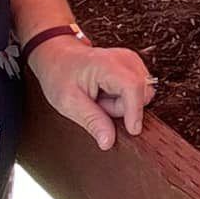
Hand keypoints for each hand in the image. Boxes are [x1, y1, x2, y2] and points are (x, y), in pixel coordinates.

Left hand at [30, 35, 156, 150]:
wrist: (58, 57)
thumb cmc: (60, 74)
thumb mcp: (68, 102)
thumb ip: (92, 121)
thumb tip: (108, 141)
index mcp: (107, 64)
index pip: (132, 87)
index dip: (134, 111)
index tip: (132, 131)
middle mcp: (124, 59)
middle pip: (140, 95)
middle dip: (120, 108)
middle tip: (96, 104)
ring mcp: (131, 61)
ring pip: (141, 95)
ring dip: (122, 104)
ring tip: (100, 98)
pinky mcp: (133, 67)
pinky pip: (139, 92)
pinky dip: (124, 98)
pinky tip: (107, 93)